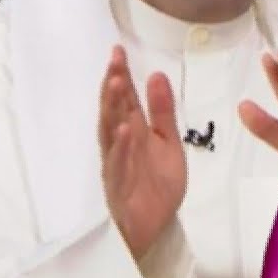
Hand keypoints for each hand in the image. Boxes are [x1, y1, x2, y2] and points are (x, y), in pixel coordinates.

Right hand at [98, 45, 186, 261]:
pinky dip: (121, 147)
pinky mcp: (118, 185)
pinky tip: (124, 129)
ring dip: (112, 109)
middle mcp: (120, 144)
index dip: (120, 75)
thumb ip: (162, 111)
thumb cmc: (158, 183)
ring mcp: (116, 164)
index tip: (118, 51)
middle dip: (113, 86)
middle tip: (114, 60)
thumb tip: (156, 74)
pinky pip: (118, 164)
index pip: (124, 99)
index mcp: (132, 131)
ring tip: (115, 84)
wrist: (158, 226)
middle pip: (113, 111)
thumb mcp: (168, 141)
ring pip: (110, 132)